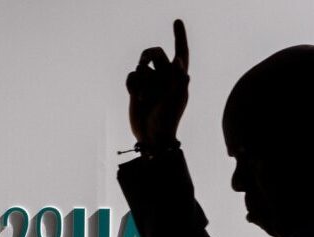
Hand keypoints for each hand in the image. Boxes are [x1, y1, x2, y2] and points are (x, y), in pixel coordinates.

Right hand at [127, 19, 189, 146]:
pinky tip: (137, 98)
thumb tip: (180, 60)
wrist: (151, 138)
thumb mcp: (175, 100)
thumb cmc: (167, 121)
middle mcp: (164, 77)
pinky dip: (132, 85)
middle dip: (148, 56)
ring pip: (141, 66)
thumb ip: (177, 79)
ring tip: (144, 98)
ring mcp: (150, 83)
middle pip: (155, 53)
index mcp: (178, 77)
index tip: (177, 21)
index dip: (179, 36)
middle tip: (143, 65)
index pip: (181, 52)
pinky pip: (131, 76)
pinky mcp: (136, 89)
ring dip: (141, 81)